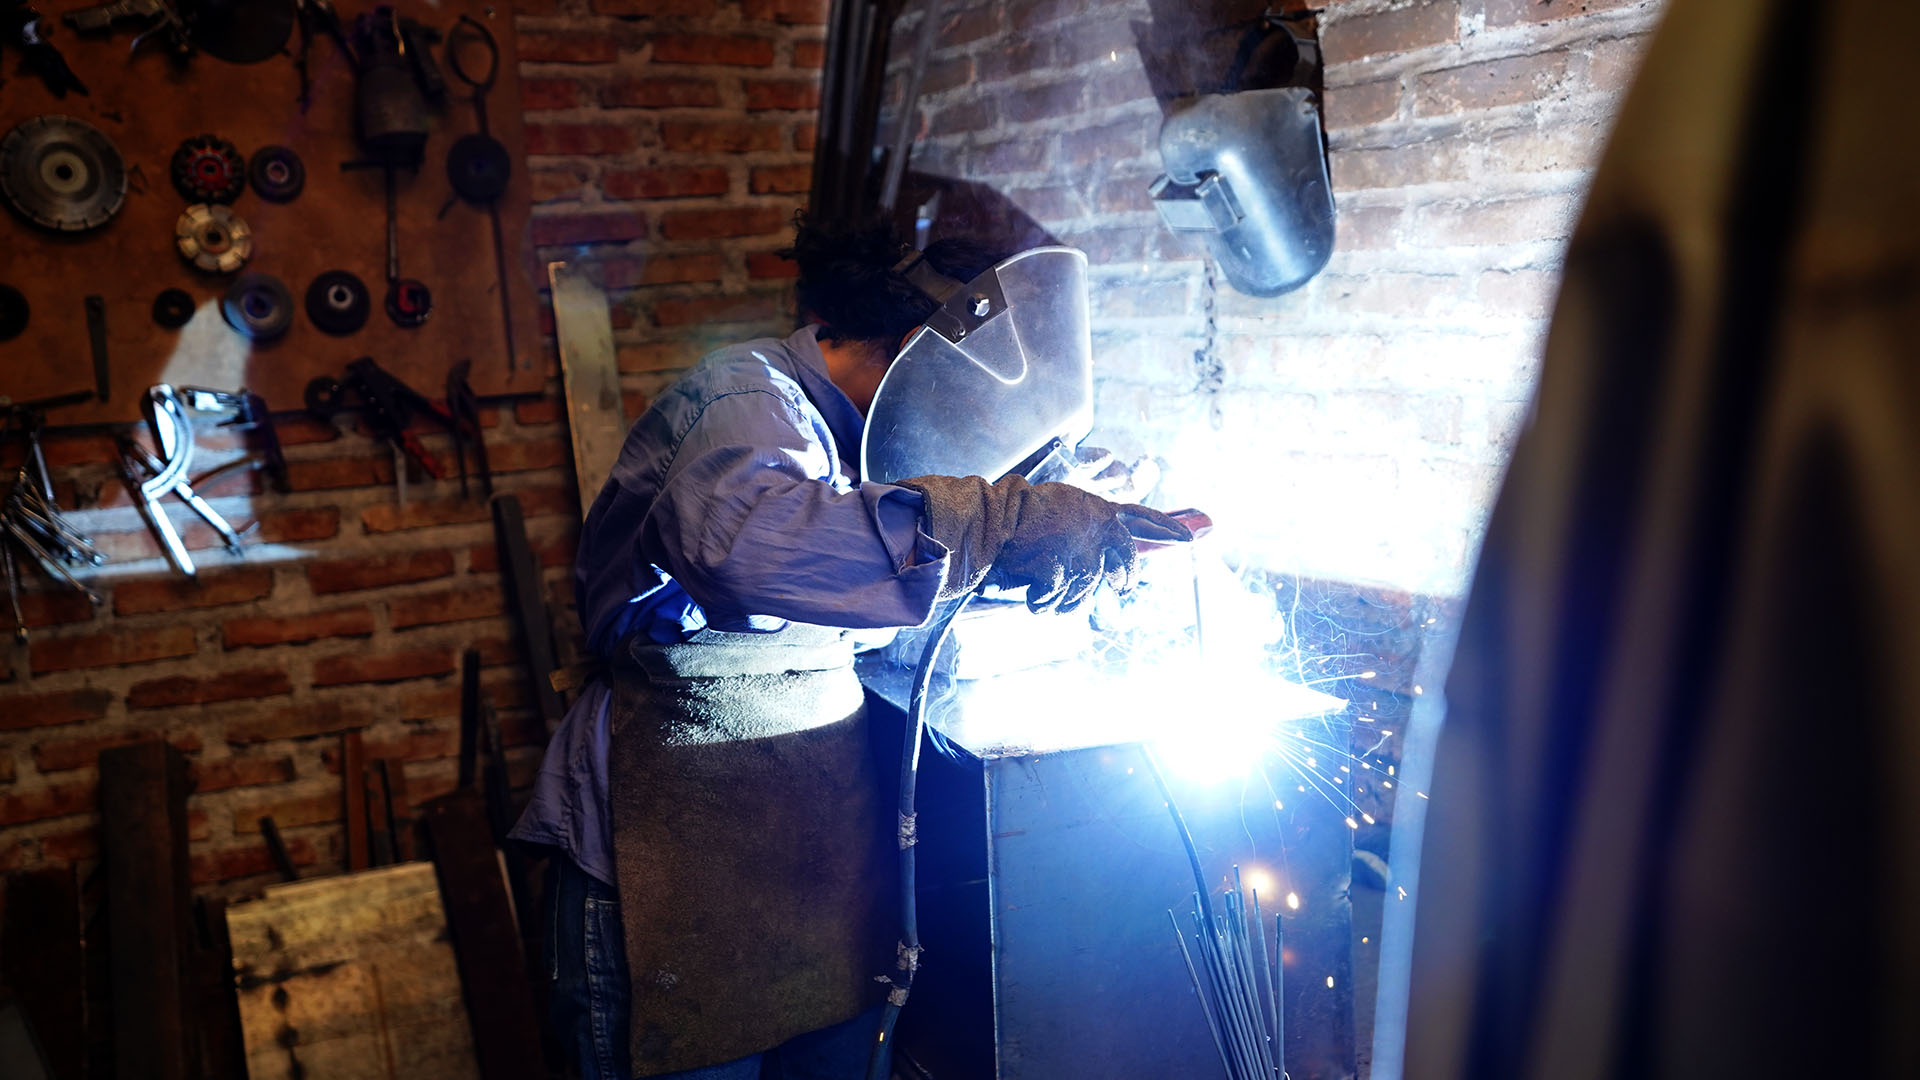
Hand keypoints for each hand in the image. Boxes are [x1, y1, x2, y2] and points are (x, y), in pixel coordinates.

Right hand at [898, 474, 1191, 612]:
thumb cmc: (1020, 512)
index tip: (1189, 538)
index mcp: (1097, 509)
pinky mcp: (1059, 566)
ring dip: (1067, 598)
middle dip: (1125, 578)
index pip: (1140, 516)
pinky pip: (1056, 597)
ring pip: (1086, 588)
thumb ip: (1087, 521)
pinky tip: (1032, 597)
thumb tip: (1105, 549)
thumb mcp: (1062, 505)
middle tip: (1122, 588)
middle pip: (1124, 562)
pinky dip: (1042, 602)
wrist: (991, 519)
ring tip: (1050, 597)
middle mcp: (1095, 528)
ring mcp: (1079, 549)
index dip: (1165, 527)